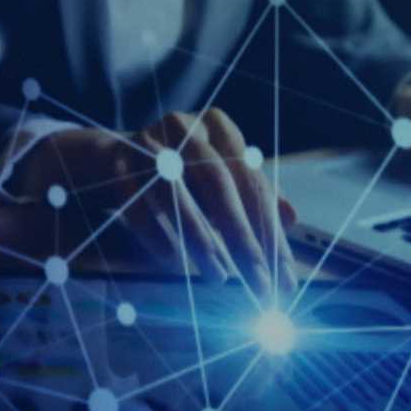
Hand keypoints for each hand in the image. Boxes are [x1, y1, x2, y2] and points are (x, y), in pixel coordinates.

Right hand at [0, 108, 299, 292]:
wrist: (119, 154)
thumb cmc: (185, 172)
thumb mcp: (224, 176)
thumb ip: (257, 194)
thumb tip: (293, 218)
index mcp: (218, 126)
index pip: (251, 179)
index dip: (268, 228)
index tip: (283, 273)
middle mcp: (184, 126)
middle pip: (219, 184)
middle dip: (242, 238)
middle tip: (260, 284)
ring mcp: (147, 142)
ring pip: (177, 194)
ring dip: (201, 240)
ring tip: (220, 278)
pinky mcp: (117, 163)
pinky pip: (138, 204)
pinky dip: (158, 236)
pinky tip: (175, 264)